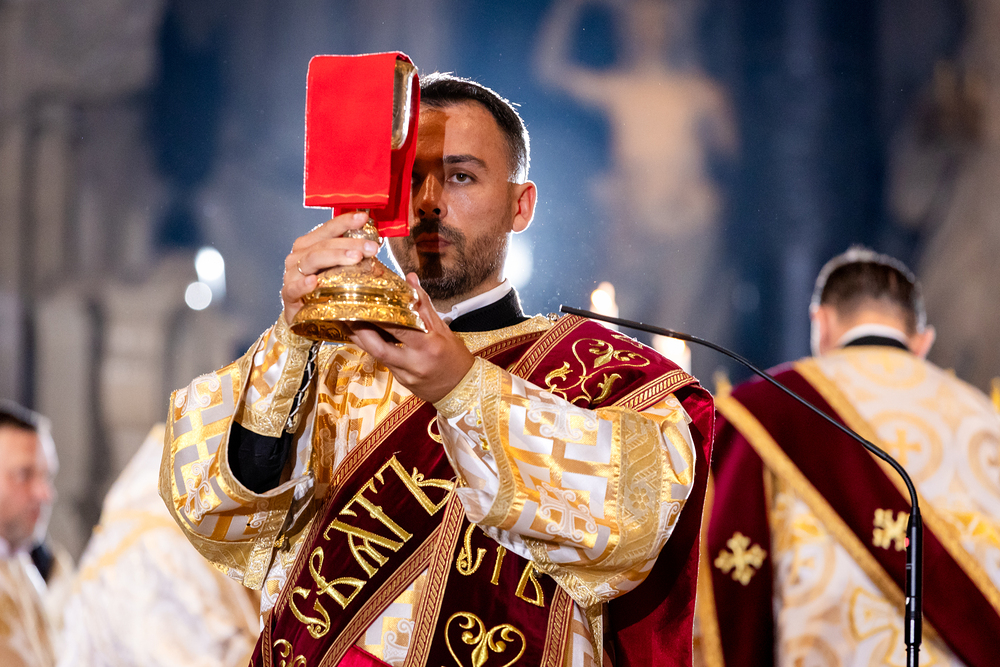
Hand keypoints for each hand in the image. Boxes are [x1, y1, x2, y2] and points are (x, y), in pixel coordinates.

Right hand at [281, 211, 381, 324]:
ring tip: (356, 257)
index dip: (344, 221)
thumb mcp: (339, 272)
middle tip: (372, 247)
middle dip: (350, 243)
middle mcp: (298, 257)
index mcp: (309, 246)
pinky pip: (294, 288)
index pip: (327, 229)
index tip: (363, 218)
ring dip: (336, 256)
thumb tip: (374, 248)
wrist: (305, 319)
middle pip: (324, 244)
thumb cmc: (324, 291)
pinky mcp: (288, 296)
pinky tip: (314, 282)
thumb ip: (352, 259)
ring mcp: (291, 275)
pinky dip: (303, 284)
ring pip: (312, 260)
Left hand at [346, 274, 474, 403]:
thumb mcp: (444, 329)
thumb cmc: (455, 357)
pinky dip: (373, 348)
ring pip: (376, 355)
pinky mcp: (400, 382)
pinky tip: (365, 338)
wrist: (462, 389)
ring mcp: (405, 375)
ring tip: (347, 322)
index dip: (379, 315)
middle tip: (345, 312)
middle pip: (378, 346)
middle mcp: (414, 362)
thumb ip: (424, 305)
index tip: (365, 301)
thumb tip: (409, 280)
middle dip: (359, 329)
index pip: (399, 327)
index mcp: (428, 345)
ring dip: (360, 338)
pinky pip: (383, 362)